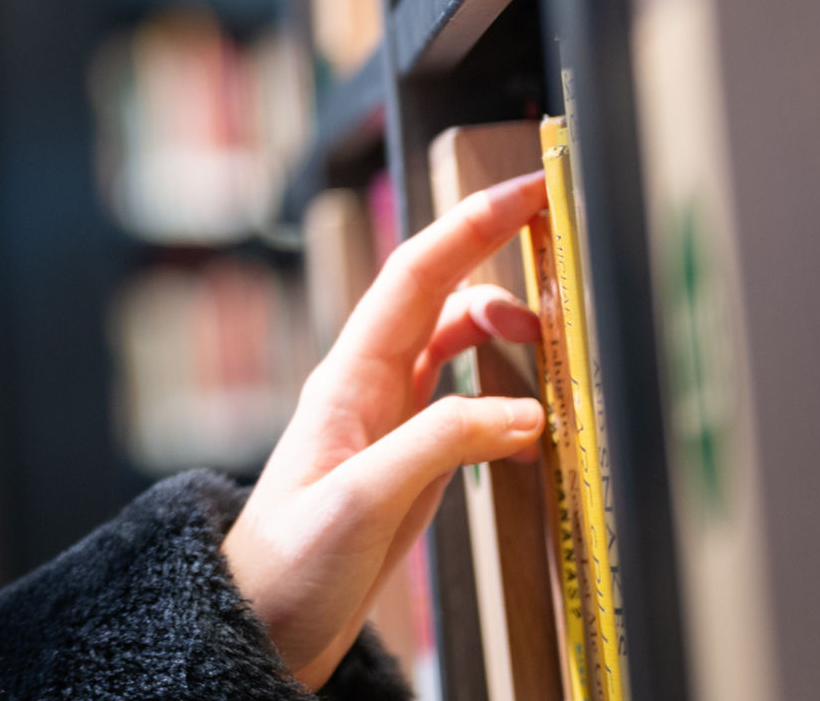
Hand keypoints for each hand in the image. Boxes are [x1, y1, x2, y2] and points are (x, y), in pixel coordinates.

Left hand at [221, 171, 550, 687]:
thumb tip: (522, 412)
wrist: (261, 626)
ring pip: (456, 347)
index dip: (472, 226)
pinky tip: (532, 427)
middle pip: (440, 297)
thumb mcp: (362, 501)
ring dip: (504, 335)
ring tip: (549, 353)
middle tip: (558, 264)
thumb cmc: (289, 567)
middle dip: (497, 264)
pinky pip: (466, 405)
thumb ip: (438, 446)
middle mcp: (368, 388)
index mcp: (348, 380)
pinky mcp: (408, 463)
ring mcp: (389, 422)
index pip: (416, 277)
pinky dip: (506, 401)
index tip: (526, 193)